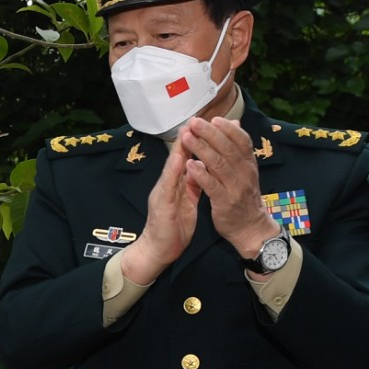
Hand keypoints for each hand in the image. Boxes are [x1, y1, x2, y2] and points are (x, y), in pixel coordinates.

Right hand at [115, 136, 202, 286]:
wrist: (158, 250)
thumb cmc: (173, 227)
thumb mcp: (187, 200)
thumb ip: (193, 183)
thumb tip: (201, 166)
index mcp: (177, 183)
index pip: (187, 158)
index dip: (197, 140)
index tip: (209, 123)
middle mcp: (168, 184)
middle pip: (178, 157)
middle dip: (188, 137)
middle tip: (197, 118)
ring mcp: (163, 193)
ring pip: (171, 166)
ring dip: (178, 148)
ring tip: (187, 130)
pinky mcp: (161, 205)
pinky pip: (168, 186)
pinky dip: (173, 171)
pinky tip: (180, 159)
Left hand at [177, 115, 271, 257]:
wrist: (250, 228)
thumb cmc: (243, 196)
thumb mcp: (246, 170)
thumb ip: (238, 148)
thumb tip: (235, 123)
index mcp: (249, 163)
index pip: (242, 140)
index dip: (228, 128)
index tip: (214, 117)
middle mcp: (245, 173)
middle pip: (227, 149)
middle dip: (210, 133)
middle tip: (194, 122)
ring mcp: (235, 188)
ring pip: (218, 164)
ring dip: (201, 149)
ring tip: (187, 138)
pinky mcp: (224, 202)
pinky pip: (212, 185)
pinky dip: (201, 174)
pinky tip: (189, 164)